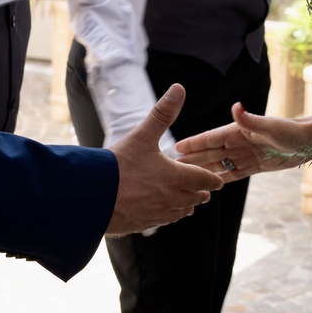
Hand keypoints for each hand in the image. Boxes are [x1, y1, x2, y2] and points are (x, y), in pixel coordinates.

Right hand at [106, 83, 223, 234]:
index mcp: (175, 177)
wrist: (91, 198)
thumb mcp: (142, 135)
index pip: (203, 180)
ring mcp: (156, 214)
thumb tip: (179, 88)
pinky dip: (169, 216)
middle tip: (206, 191)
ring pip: (180, 212)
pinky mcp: (141, 224)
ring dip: (186, 205)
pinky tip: (164, 214)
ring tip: (189, 204)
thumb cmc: (117, 166)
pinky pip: (162, 221)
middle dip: (201, 192)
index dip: (212, 179)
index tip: (219, 181)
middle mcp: (170, 198)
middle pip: (194, 198)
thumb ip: (162, 113)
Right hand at [174, 102, 311, 180]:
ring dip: (203, 169)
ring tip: (185, 176)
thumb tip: (235, 106)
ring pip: (219, 164)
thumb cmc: (290, 131)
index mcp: (239, 130)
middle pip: (211, 152)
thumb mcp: (269, 126)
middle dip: (192, 158)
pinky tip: (209, 185)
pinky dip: (221, 178)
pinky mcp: (254, 166)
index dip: (194, 143)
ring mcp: (245, 154)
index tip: (176, 147)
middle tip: (171, 166)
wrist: (309, 142)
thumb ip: (249, 120)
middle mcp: (239, 142)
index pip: (211, 138)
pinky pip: (233, 174)